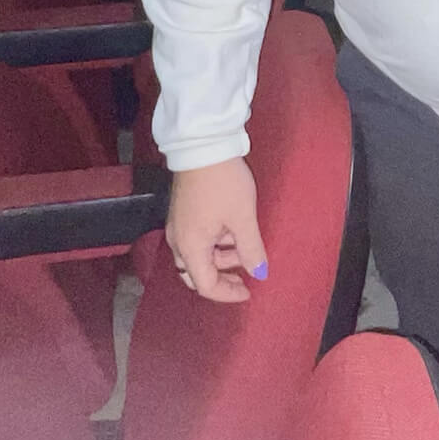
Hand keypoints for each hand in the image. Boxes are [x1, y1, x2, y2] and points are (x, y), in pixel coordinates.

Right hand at [166, 156, 267, 302]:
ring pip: (197, 256)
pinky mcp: (182, 213)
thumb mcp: (243, 217)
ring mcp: (178, 226)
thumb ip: (251, 249)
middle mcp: (178, 241)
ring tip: (245, 244)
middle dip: (222, 277)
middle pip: (196, 274)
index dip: (228, 293)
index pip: (205, 286)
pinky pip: (197, 240)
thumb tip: (260, 273)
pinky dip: (215, 243)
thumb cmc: (223, 183)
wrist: (203, 146)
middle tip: (245, 274)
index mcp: (189, 247)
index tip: (249, 290)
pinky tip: (233, 231)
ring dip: (221, 257)